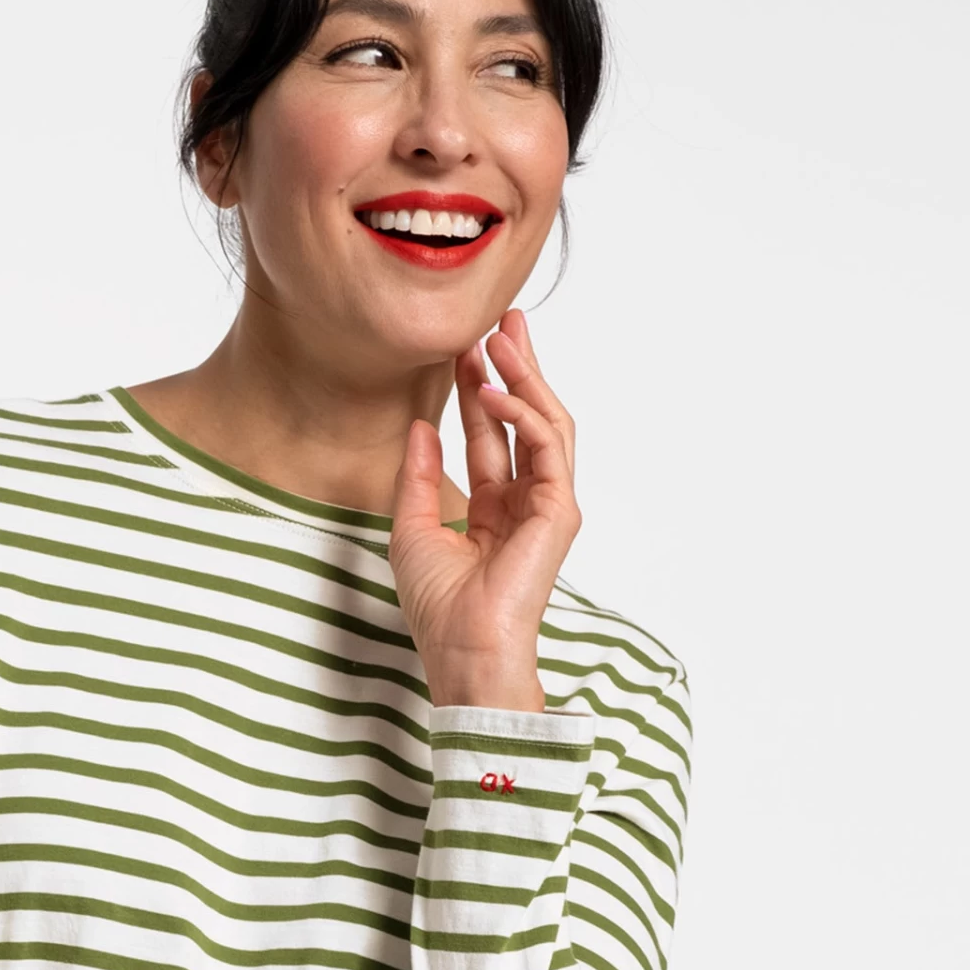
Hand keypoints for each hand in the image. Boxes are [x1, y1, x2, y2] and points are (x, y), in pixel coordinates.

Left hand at [388, 309, 580, 710]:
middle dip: (517, 368)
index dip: (480, 390)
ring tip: (503, 338)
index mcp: (496, 508)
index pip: (491, 435)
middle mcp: (526, 502)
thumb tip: (420, 426)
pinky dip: (523, 412)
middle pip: (528, 419)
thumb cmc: (439, 606)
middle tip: (504, 322)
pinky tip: (495, 390)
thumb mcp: (411, 528)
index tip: (467, 349)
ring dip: (527, 377)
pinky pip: (546, 445)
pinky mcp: (559, 510)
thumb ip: (418, 475)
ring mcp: (547, 504)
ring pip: (547, 423)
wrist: (464, 647)